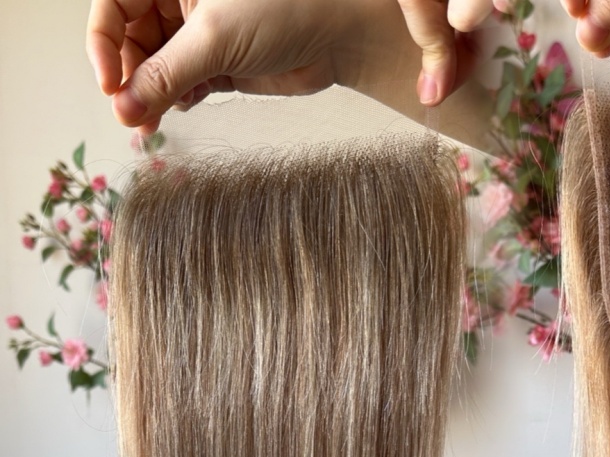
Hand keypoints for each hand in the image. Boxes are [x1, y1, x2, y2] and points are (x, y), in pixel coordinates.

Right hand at [85, 0, 479, 134]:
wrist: (340, 33)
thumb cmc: (285, 8)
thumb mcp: (215, 38)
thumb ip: (167, 74)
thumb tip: (125, 108)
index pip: (113, 5)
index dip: (103, 43)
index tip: (110, 84)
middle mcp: (180, 0)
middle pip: (132, 40)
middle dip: (129, 77)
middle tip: (129, 113)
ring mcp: (199, 34)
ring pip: (157, 67)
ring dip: (150, 95)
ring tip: (148, 124)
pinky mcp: (221, 63)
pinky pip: (184, 83)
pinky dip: (177, 99)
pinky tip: (176, 111)